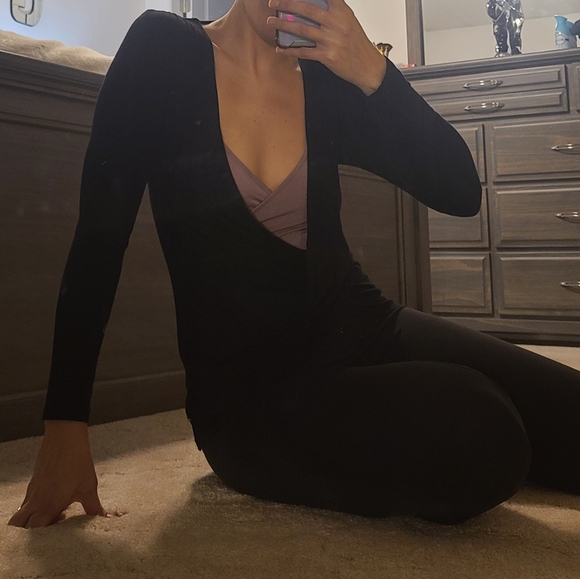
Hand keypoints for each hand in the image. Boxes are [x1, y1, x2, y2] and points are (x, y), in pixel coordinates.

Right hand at [8, 421, 105, 527]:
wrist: (65, 437)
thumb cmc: (77, 462)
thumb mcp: (88, 487)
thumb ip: (93, 507)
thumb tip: (103, 518)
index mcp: (47, 506)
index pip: (33, 532)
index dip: (43, 537)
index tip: (59, 532)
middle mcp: (35, 501)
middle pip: (19, 525)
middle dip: (30, 532)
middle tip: (51, 527)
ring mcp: (32, 491)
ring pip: (21, 513)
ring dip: (32, 518)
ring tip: (54, 513)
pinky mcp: (33, 482)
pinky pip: (27, 501)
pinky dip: (34, 506)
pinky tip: (54, 499)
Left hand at [267, 0, 386, 95]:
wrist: (368, 66)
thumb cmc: (356, 43)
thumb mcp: (348, 21)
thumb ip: (332, 12)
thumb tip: (310, 7)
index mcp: (342, 11)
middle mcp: (336, 23)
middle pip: (307, 9)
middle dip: (287, 3)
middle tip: (273, 3)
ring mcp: (331, 40)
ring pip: (302, 29)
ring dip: (284, 25)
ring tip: (271, 22)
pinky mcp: (328, 56)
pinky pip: (304, 52)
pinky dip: (290, 50)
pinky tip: (280, 49)